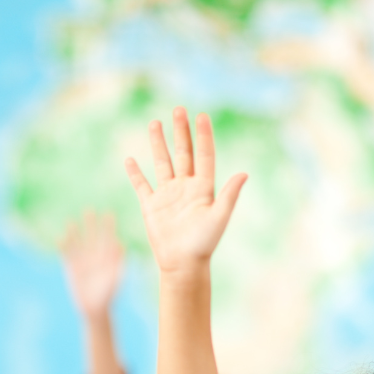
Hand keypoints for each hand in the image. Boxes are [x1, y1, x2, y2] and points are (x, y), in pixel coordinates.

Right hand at [61, 211, 124, 317]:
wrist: (94, 310)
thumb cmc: (107, 296)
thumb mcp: (114, 278)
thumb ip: (117, 262)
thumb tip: (122, 245)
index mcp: (107, 258)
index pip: (108, 238)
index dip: (108, 226)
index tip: (109, 213)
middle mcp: (95, 257)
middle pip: (93, 237)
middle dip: (91, 224)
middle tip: (89, 210)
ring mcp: (83, 262)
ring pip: (79, 243)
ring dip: (75, 232)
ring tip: (70, 221)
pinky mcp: (72, 269)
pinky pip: (67, 255)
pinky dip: (64, 247)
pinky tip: (59, 238)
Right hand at [125, 108, 246, 275]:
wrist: (182, 264)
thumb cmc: (203, 244)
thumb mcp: (219, 218)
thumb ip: (229, 195)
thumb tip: (244, 174)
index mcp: (203, 188)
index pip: (204, 155)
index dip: (203, 136)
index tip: (202, 115)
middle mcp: (185, 187)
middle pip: (182, 153)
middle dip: (180, 131)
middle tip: (178, 110)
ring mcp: (167, 195)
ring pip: (162, 163)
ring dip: (158, 143)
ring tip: (155, 123)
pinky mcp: (151, 206)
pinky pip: (141, 185)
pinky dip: (135, 173)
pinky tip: (130, 159)